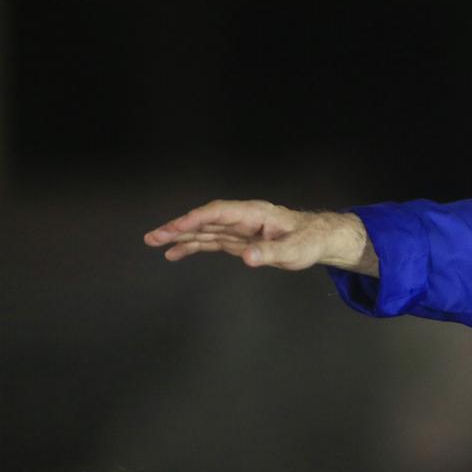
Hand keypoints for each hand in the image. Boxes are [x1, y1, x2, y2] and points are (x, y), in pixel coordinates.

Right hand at [144, 199, 378, 275]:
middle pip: (204, 220)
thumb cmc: (309, 240)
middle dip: (178, 227)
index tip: (176, 228)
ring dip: (180, 236)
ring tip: (154, 243)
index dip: (195, 219)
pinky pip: (210, 241)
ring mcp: (238, 229)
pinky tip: (175, 253)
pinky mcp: (237, 240)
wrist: (318, 238)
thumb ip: (271, 253)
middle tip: (153, 237)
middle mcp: (242, 218)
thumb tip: (248, 258)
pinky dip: (192, 246)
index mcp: (253, 213)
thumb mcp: (295, 250)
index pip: (218, 212)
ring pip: (204, 230)